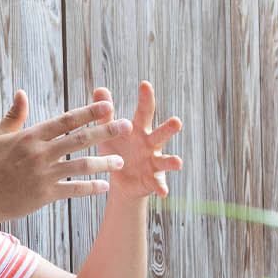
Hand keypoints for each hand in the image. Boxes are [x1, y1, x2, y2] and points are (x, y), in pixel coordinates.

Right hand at [0, 91, 129, 224]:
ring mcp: (43, 175)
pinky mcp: (45, 195)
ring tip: (119, 161)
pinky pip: (73, 190)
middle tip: (126, 126)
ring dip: (103, 163)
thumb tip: (22, 93)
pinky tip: (104, 186)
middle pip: (79, 139)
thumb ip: (14, 116)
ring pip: (81, 166)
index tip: (106, 106)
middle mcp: (39, 153)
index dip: (88, 112)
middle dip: (105, 131)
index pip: (65, 121)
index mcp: (29, 136)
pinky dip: (90, 188)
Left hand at [93, 82, 182, 198]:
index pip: (144, 111)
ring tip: (178, 162)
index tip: (145, 84)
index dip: (145, 98)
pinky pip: (158, 183)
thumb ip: (106, 113)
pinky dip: (162, 187)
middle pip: (161, 134)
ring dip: (172, 161)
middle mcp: (151, 144)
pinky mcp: (153, 180)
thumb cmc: (117, 149)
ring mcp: (154, 162)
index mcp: (139, 130)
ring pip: (166, 160)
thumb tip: (100, 88)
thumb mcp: (109, 132)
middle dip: (169, 128)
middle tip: (177, 121)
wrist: (121, 180)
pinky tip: (163, 192)